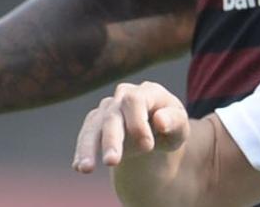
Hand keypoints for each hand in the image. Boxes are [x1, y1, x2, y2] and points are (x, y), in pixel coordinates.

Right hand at [73, 81, 188, 173]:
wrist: (155, 130)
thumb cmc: (170, 126)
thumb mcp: (180, 126)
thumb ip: (174, 121)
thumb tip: (160, 121)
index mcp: (146, 92)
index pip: (135, 101)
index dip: (138, 123)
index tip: (147, 147)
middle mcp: (123, 96)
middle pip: (112, 115)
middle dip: (111, 139)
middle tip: (112, 162)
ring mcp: (107, 109)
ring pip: (93, 126)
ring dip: (88, 148)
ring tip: (86, 168)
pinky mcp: (96, 123)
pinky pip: (86, 136)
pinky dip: (82, 151)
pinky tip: (78, 167)